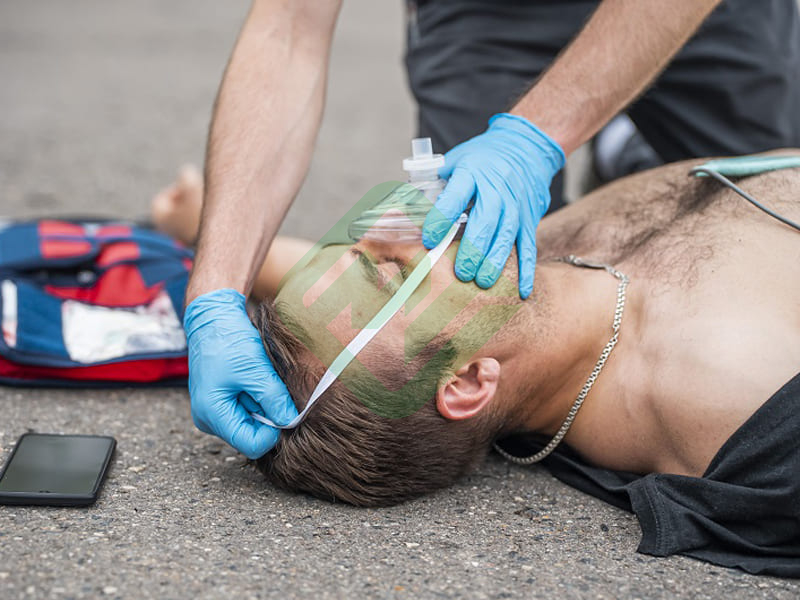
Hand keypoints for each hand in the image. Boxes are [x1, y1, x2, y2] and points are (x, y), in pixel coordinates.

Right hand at [183, 288, 297, 458]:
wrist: (214, 318)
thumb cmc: (229, 340)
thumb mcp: (256, 370)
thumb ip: (274, 398)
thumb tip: (291, 421)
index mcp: (212, 414)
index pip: (251, 445)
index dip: (273, 432)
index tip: (286, 409)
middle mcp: (210, 419)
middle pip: (252, 434)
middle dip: (269, 414)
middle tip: (272, 386)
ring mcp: (215, 411)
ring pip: (252, 421)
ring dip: (264, 403)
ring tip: (261, 378)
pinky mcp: (222, 402)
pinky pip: (248, 409)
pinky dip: (258, 396)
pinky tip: (257, 378)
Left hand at [422, 113, 564, 298]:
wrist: (525, 147)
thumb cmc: (482, 158)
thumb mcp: (455, 161)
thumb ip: (433, 184)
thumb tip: (403, 209)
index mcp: (472, 173)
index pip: (456, 196)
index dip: (442, 218)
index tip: (429, 239)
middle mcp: (496, 189)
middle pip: (485, 221)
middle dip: (473, 249)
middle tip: (461, 273)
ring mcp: (516, 205)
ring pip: (507, 236)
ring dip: (494, 261)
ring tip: (482, 282)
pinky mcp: (530, 218)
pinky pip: (529, 246)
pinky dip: (527, 270)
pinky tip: (522, 291)